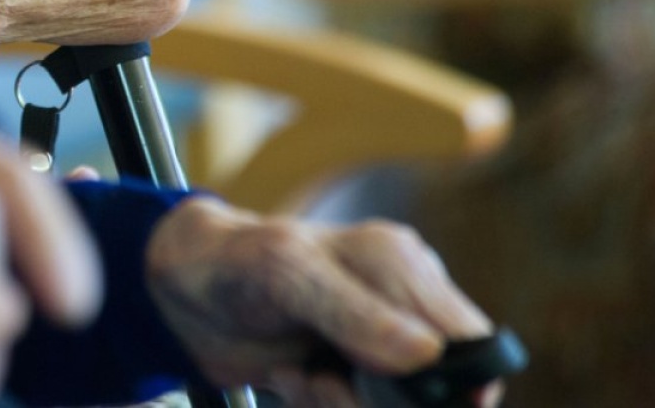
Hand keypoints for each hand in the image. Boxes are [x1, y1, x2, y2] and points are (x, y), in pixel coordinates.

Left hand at [146, 197, 501, 407]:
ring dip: (341, 404)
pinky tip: (291, 377)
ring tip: (301, 373)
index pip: (472, 341)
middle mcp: (399, 307)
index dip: (460, 382)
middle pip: (441, 389)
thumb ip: (355, 313)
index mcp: (402, 266)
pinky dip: (320, 405)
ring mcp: (373, 347)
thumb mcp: (289, 275)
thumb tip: (425, 354)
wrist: (181, 291)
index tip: (407, 394)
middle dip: (385, 400)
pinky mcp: (342, 379)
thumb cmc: (237, 261)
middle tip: (327, 377)